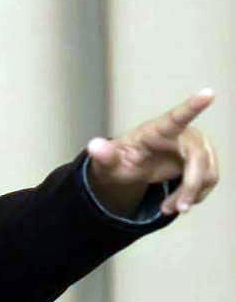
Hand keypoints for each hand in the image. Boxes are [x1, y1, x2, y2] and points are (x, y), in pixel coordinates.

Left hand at [86, 88, 218, 216]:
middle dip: (190, 186)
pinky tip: (177, 202)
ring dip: (190, 196)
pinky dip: (194, 197)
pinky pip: (208, 181)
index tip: (208, 92)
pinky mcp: (204, 160)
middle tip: (177, 209)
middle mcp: (182, 134)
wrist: (131, 167)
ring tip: (168, 208)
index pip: (176, 117)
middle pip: (198, 159)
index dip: (193, 106)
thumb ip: (104, 155)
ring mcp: (196, 147)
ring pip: (207, 174)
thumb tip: (94, 146)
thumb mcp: (109, 162)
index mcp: (158, 129)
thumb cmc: (121, 159)